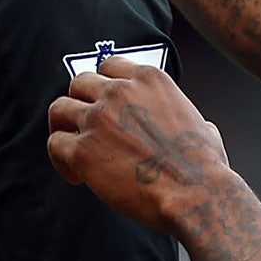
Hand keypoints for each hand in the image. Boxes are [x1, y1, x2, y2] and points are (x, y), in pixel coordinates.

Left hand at [47, 57, 232, 237]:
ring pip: (59, 109)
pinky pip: (55, 144)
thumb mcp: (203, 127)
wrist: (196, 194)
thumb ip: (189, 119)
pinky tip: (76, 177)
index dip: (103, 86)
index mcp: (149, 79)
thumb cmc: (205, 168)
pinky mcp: (82, 150)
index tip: (104, 104)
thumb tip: (203, 129)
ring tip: (72, 151)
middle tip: (86, 129)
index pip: (109, 66)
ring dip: (64, 129)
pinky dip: (61, 161)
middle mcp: (119, 92)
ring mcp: (98, 118)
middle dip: (80, 105)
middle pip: (79, 83)